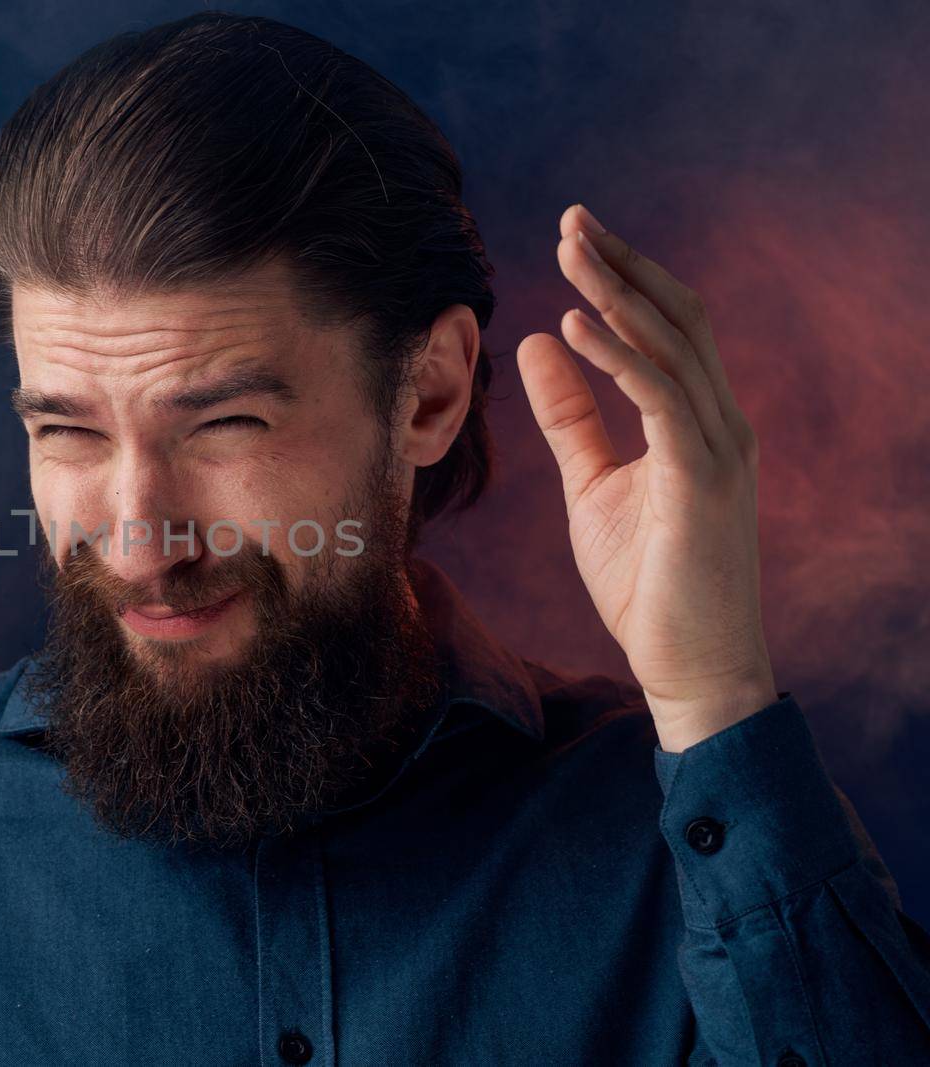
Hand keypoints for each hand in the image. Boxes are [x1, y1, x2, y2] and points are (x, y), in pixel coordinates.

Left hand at [516, 204, 778, 752]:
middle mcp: (719, 422)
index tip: (577, 236)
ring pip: (673, 346)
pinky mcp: (702, 480)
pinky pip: (659, 400)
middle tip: (573, 218)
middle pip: (677, 318)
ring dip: (618, 294)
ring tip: (570, 251)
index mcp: (697, 420)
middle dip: (623, 265)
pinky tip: (573, 326)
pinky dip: (618, 357)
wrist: (687, 666)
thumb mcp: (592, 484)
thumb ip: (570, 415)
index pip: (668, 326)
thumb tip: (537, 345)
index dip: (626, 277)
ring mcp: (719, 449)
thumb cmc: (646, 581)